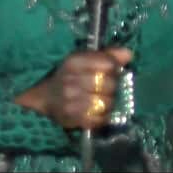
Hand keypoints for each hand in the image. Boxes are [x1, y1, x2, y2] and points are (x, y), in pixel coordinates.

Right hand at [14, 47, 131, 129]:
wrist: (44, 96)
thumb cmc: (68, 75)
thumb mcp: (84, 59)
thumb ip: (107, 55)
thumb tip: (129, 54)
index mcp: (74, 62)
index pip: (109, 64)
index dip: (114, 68)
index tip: (111, 70)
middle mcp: (71, 81)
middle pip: (110, 84)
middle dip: (113, 86)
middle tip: (108, 87)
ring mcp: (71, 101)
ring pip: (107, 103)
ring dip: (109, 102)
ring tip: (103, 99)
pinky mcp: (73, 119)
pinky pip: (100, 119)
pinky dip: (103, 116)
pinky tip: (99, 112)